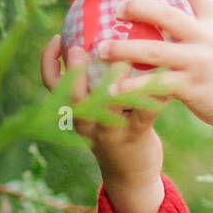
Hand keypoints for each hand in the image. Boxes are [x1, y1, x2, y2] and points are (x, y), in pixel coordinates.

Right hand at [39, 34, 165, 212]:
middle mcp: (87, 122)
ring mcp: (109, 131)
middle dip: (71, 73)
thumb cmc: (115, 129)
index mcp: (75, 111)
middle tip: (75, 48)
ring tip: (123, 62)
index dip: (48, 62)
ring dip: (112, 84)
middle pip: (72, 98)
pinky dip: (153, 96)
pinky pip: (143, 113)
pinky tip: (164, 79)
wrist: (131, 175)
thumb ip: (95, 82)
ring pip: (105, 107)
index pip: (52, 86)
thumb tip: (102, 38)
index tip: (55, 37)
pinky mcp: (134, 136)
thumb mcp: (97, 109)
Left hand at [95, 0, 212, 148]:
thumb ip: (204, 35)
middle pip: (167, 14)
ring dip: (123, 49)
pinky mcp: (192, 88)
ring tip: (101, 49)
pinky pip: (155, 85)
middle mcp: (206, 39)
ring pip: (153, 51)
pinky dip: (132, 87)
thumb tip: (174, 26)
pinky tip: (112, 90)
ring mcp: (198, 62)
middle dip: (138, 8)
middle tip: (116, 10)